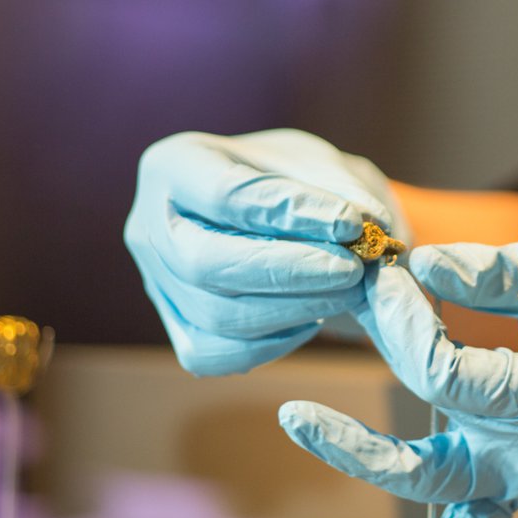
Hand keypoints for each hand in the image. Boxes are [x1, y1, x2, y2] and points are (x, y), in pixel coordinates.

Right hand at [124, 129, 408, 374]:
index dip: (289, 212)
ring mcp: (156, 282)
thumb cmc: (291, 178)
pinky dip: (272, 342)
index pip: (224, 193)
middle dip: (287, 272)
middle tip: (354, 270)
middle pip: (203, 261)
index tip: (352, 223)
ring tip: (352, 290)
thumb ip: (342, 188)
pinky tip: (313, 317)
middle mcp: (149, 226)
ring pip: (215, 315)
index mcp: (174, 164)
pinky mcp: (176, 327)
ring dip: (294, 308)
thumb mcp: (318, 163)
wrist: (275, 213)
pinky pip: (215, 354)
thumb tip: (368, 225)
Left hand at [278, 243, 517, 517]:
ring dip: (368, 461)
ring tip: (304, 422)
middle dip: (355, 433)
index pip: (446, 379)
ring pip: (437, 491)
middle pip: (426, 462)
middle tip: (296, 400)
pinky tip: (406, 517)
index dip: (403, 327)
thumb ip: (486, 271)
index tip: (383, 277)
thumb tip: (415, 267)